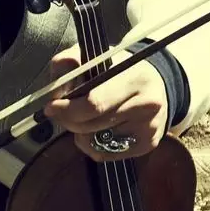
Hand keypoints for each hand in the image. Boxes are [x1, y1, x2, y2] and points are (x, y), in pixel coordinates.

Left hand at [39, 45, 167, 162]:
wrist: (159, 84)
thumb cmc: (120, 69)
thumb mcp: (95, 55)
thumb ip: (70, 62)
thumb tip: (54, 88)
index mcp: (134, 78)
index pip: (94, 104)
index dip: (67, 109)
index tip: (51, 107)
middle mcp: (147, 105)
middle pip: (92, 125)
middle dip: (68, 120)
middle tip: (60, 112)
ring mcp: (148, 128)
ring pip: (95, 143)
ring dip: (80, 133)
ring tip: (84, 118)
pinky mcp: (146, 144)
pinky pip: (105, 155)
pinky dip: (92, 145)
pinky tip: (97, 129)